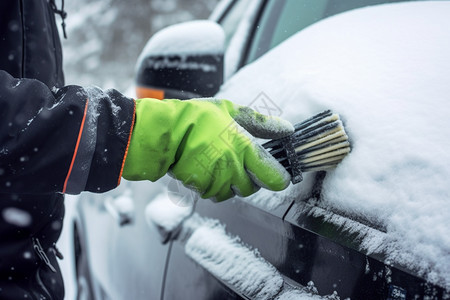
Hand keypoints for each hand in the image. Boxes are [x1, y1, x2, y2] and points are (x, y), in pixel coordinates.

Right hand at [122, 98, 292, 200]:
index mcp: (244, 148)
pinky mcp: (201, 188)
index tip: (279, 174)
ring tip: (220, 161)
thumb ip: (261, 123)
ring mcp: (216, 180)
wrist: (164, 132)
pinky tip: (208, 168)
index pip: (274, 177)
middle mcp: (232, 168)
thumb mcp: (231, 110)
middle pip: (254, 187)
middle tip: (241, 161)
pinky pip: (216, 193)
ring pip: (235, 192)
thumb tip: (287, 129)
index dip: (280, 178)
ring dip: (232, 181)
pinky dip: (215, 185)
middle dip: (252, 178)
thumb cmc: (197, 117)